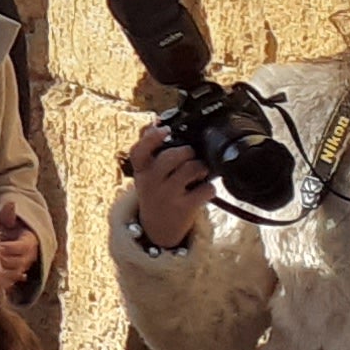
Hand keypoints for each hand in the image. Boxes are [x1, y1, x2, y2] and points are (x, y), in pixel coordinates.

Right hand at [122, 118, 210, 252]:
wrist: (157, 229)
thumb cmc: (156, 191)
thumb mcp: (146, 172)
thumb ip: (149, 147)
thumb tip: (155, 120)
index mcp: (140, 170)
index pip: (139, 150)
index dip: (152, 138)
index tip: (165, 130)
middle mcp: (151, 182)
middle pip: (172, 156)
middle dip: (187, 152)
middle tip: (191, 155)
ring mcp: (167, 196)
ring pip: (191, 169)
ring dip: (201, 167)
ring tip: (199, 171)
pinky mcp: (184, 208)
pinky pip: (205, 189)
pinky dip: (210, 187)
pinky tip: (203, 189)